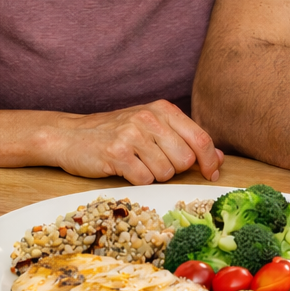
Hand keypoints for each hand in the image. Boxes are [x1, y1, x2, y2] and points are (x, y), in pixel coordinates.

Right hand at [53, 99, 223, 183]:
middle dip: (174, 169)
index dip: (211, 160)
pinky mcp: (116, 153)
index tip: (212, 174)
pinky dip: (137, 181)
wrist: (69, 135)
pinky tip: (124, 169)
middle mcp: (149, 118)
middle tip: (153, 162)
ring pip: (165, 173)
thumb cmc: (115, 133)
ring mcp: (132, 134)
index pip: (201, 138)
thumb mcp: (152, 127)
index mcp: (163, 109)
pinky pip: (144, 180)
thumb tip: (220, 158)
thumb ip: (185, 139)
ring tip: (136, 163)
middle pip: (185, 160)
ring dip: (153, 176)